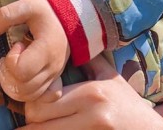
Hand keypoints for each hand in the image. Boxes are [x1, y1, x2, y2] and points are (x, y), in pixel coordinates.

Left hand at [0, 0, 69, 101]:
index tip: (17, 45)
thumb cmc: (47, 12)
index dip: (11, 60)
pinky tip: (19, 77)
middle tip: (9, 57)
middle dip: (7, 74)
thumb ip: (7, 14)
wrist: (68, 19)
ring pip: (27, 97)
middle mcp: (52, 69)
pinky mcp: (52, 82)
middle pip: (22, 88)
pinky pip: (36, 98)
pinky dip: (22, 93)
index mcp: (46, 50)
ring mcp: (53, 78)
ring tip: (11, 66)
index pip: (21, 71)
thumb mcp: (28, 5)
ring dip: (11, 85)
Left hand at [22, 54, 162, 128]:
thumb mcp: (112, 78)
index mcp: (91, 92)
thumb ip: (91, 62)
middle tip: (33, 118)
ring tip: (38, 126)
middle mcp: (90, 112)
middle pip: (38, 119)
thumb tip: (72, 42)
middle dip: (32, 120)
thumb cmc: (130, 106)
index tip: (33, 103)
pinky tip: (53, 129)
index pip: (43, 99)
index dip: (32, 103)